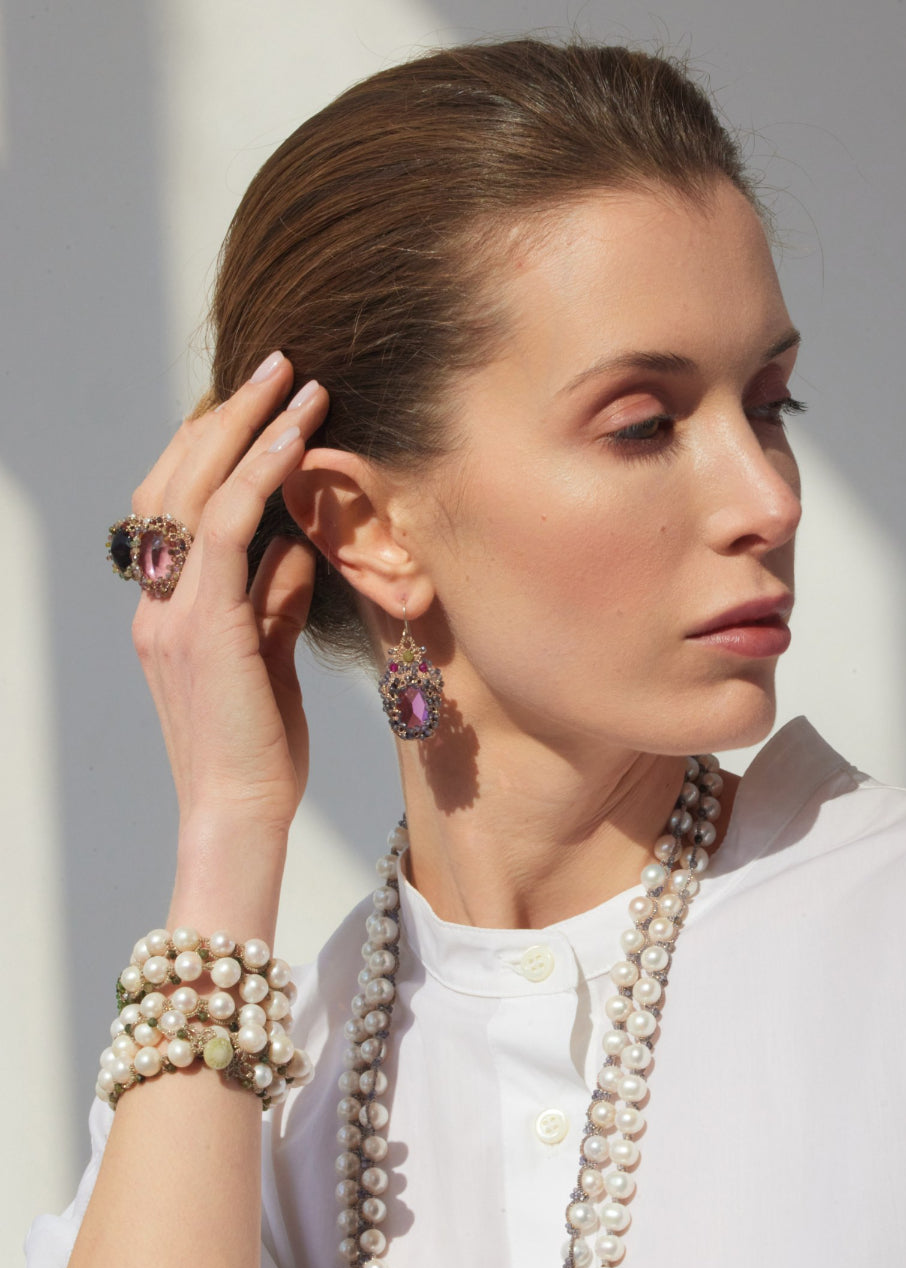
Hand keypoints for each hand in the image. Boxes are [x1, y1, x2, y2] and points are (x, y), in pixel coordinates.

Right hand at [130, 352, 327, 843]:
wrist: (241, 814)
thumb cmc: (260, 748)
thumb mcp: (268, 657)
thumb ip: (273, 598)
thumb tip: (296, 544)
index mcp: (169, 608)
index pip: (175, 504)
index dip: (214, 445)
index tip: (261, 404)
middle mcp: (157, 600)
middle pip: (175, 479)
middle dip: (226, 414)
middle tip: (277, 364)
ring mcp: (171, 610)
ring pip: (193, 488)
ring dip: (245, 424)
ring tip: (293, 377)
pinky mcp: (203, 624)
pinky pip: (224, 526)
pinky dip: (260, 473)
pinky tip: (296, 435)